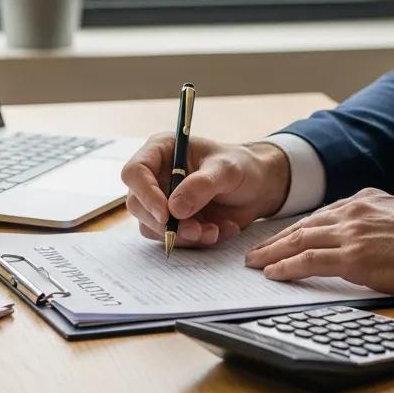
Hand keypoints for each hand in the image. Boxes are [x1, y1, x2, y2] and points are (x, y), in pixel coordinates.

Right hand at [121, 134, 288, 247]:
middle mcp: (156, 176)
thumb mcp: (226, 170)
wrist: (258, 188)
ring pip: (153, 227)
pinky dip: (196, 242)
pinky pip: (173, 239)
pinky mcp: (174, 222)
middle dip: (166, 224)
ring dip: (183, 236)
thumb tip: (174, 209)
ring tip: (215, 230)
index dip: (145, 194)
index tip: (166, 215)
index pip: (135, 171)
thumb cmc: (241, 167)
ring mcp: (163, 201)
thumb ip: (201, 186)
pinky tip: (219, 230)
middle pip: (137, 204)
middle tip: (196, 231)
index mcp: (162, 150)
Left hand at [244, 188, 393, 297]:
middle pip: (303, 226)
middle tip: (253, 252)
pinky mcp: (355, 257)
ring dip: (272, 253)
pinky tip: (274, 274)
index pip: (319, 215)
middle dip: (275, 240)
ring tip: (254, 263)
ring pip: (299, 240)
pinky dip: (287, 267)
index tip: (279, 238)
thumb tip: (362, 235)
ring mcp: (352, 233)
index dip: (295, 229)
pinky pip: (309, 260)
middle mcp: (353, 211)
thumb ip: (375, 220)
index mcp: (364, 200)